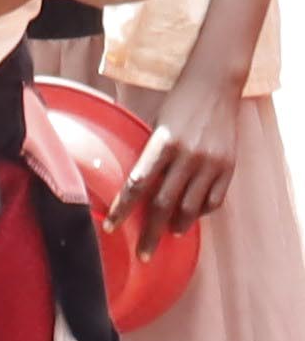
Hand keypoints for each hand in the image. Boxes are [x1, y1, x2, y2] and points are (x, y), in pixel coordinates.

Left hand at [118, 71, 246, 247]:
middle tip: (143, 254)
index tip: (112, 228)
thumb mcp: (156, 124)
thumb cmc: (177, 103)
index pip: (137, 184)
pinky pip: (214, 200)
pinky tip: (192, 215)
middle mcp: (186, 156)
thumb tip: (134, 186)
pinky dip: (201, 212)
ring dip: (177, 225)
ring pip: (190, 207)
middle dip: (151, 233)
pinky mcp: (228, 168)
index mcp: (161, 143)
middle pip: (163, 204)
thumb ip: (149, 155)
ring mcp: (210, 164)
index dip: (123, 209)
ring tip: (168, 234)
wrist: (213, 86)